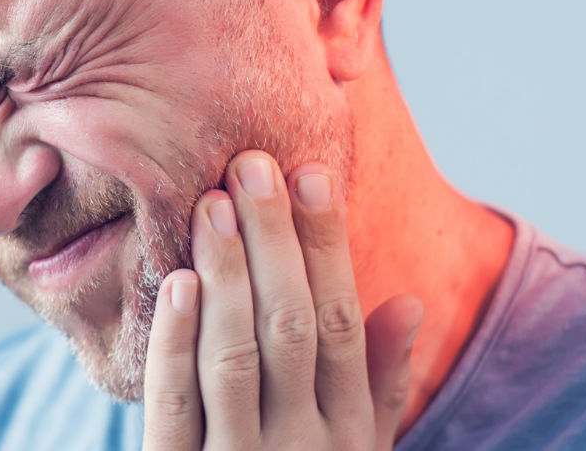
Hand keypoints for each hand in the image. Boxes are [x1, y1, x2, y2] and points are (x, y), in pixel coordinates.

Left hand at [142, 150, 423, 449]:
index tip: (312, 176)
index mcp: (350, 436)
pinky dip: (175, 342)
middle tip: (251, 163)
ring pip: (238, 356)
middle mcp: (305, 450)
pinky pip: (175, 406)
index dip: (327, 248)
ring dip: (227, 275)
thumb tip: (411, 302)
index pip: (345, 325)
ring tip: (213, 203)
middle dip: (274, 242)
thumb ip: (383, 385)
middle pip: (294, 328)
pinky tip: (179, 280)